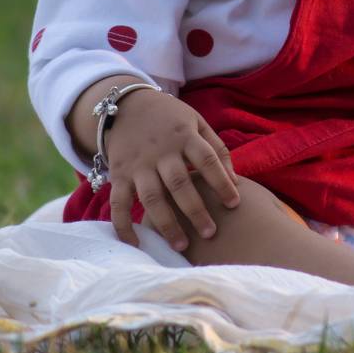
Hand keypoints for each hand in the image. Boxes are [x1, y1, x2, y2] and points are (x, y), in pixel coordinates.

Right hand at [100, 90, 240, 251]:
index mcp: (184, 136)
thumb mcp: (196, 122)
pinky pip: (118, 204)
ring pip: (151, 198)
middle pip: (179, 184)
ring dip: (166, 224)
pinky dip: (124, 226)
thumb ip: (217, 149)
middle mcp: (160, 152)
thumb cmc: (170, 119)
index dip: (222, 182)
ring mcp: (138, 165)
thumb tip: (235, 181)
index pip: (207, 160)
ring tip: (182, 246)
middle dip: (196, 211)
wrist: (126, 105)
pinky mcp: (118, 175)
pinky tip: (136, 245)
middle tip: (210, 234)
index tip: (235, 204)